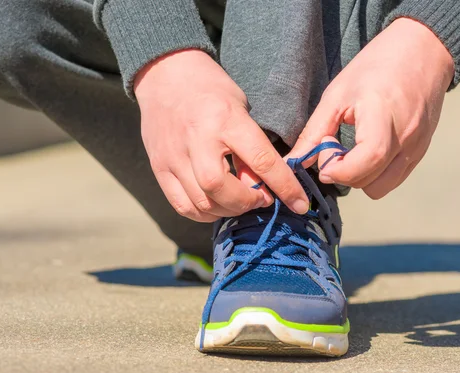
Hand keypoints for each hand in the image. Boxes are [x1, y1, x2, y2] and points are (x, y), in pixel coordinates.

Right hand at [135, 49, 308, 221]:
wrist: (165, 74)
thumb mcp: (240, 108)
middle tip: (260, 198)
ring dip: (227, 211)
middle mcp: (197, 140)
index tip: (300, 204)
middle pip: (222, 190)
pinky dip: (203, 213)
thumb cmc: (211, 89)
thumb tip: (261, 187)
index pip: (262, 161)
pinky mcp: (159, 167)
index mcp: (225, 120)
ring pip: (202, 203)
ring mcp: (174, 156)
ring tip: (239, 201)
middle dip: (248, 203)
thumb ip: (250, 148)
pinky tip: (216, 204)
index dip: (285, 187)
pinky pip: (182, 205)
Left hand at [288, 18, 453, 198]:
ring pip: (382, 188)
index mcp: (383, 116)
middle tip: (335, 147)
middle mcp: (406, 137)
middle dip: (344, 172)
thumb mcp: (337, 94)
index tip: (324, 153)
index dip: (339, 170)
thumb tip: (293, 164)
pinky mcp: (421, 152)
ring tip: (352, 150)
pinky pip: (394, 179)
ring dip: (360, 177)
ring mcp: (417, 147)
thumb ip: (314, 132)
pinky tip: (367, 150)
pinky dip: (375, 173)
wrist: (423, 51)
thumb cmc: (376, 67)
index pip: (367, 162)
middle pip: (370, 182)